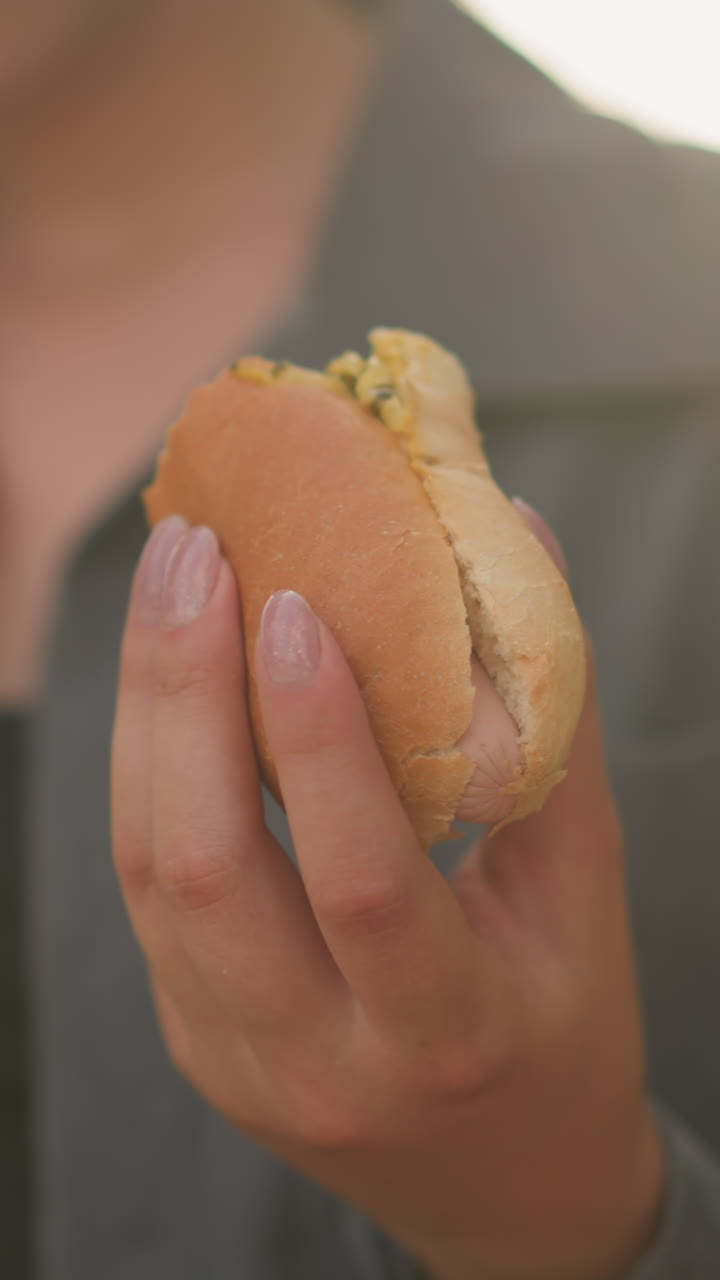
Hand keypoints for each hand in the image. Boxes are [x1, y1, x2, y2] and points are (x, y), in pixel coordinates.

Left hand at [112, 510, 662, 1279]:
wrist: (507, 1191)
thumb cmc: (564, 1023)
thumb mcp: (584, 889)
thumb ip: (551, 724)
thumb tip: (520, 543)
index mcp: (447, 1032)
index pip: (361, 880)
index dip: (320, 737)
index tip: (290, 605)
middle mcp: (321, 1062)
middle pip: (209, 870)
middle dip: (184, 694)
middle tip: (196, 555)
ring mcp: (236, 1059)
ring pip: (150, 873)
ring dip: (146, 717)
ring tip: (169, 589)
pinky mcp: (194, 1039)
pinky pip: (148, 890)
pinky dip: (150, 770)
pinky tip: (172, 679)